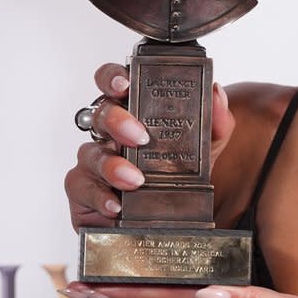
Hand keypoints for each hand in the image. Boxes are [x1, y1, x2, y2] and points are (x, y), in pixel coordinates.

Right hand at [64, 63, 235, 231]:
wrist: (171, 219)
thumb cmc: (179, 174)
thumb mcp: (207, 148)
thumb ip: (216, 122)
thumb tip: (216, 94)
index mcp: (134, 112)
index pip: (115, 84)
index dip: (113, 78)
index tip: (124, 84)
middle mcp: (109, 132)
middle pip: (101, 113)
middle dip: (117, 121)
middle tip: (139, 136)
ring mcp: (93, 160)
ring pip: (90, 152)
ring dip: (112, 165)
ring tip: (135, 180)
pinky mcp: (83, 190)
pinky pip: (81, 187)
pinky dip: (98, 196)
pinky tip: (116, 204)